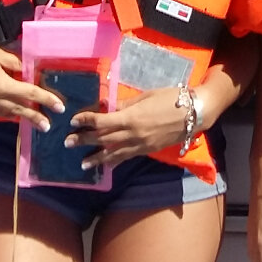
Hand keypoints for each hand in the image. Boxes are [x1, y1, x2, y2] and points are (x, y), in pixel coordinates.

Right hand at [0, 29, 64, 129]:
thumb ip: (13, 64)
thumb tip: (25, 71)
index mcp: (2, 85)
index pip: (30, 94)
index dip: (47, 100)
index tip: (59, 108)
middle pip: (18, 109)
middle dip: (34, 116)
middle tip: (46, 125)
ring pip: (0, 114)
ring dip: (13, 116)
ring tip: (23, 118)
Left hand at [68, 86, 187, 168]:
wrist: (193, 113)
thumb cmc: (171, 98)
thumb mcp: (146, 96)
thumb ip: (126, 104)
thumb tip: (109, 107)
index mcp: (131, 116)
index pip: (102, 121)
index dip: (86, 121)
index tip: (73, 121)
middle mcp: (133, 133)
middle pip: (103, 139)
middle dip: (84, 141)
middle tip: (67, 143)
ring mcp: (140, 144)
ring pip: (113, 153)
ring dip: (97, 158)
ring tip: (82, 164)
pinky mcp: (147, 150)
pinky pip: (127, 157)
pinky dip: (115, 161)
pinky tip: (106, 165)